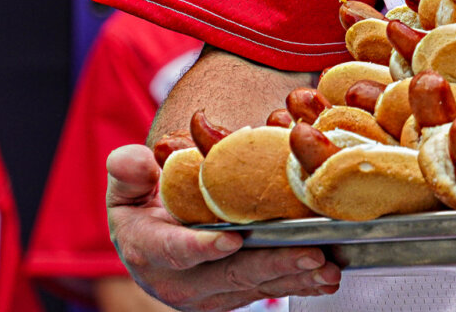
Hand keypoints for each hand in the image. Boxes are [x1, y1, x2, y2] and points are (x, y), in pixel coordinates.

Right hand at [106, 143, 341, 310]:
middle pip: (229, 274)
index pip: (175, 250)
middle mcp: (180, 281)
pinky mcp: (233, 295)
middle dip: (271, 264)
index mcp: (149, 249)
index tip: (230, 239)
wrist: (151, 234)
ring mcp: (209, 292)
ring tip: (327, 269)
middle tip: (310, 253)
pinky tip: (325, 275)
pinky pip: (267, 289)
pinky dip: (298, 282)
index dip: (201, 247)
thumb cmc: (142, 201)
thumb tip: (130, 161)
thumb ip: (128, 172)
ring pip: (255, 285)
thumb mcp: (128, 184)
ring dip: (294, 277)